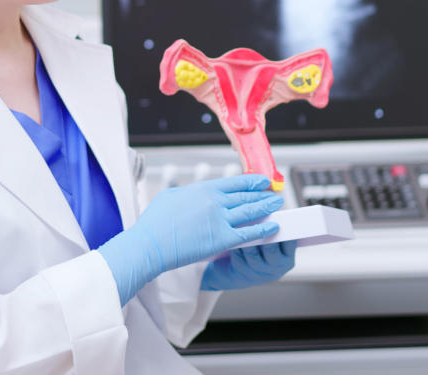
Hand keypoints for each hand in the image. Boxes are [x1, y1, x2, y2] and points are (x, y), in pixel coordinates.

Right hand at [98, 174, 283, 305]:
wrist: (150, 244)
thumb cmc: (154, 223)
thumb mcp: (170, 196)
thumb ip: (187, 193)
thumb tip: (195, 193)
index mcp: (203, 189)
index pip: (234, 182)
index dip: (251, 181)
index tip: (262, 181)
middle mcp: (215, 201)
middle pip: (246, 195)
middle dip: (263, 194)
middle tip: (274, 193)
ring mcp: (220, 220)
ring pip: (251, 211)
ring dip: (267, 208)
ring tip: (278, 205)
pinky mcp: (222, 240)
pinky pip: (249, 233)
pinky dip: (263, 230)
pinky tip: (273, 227)